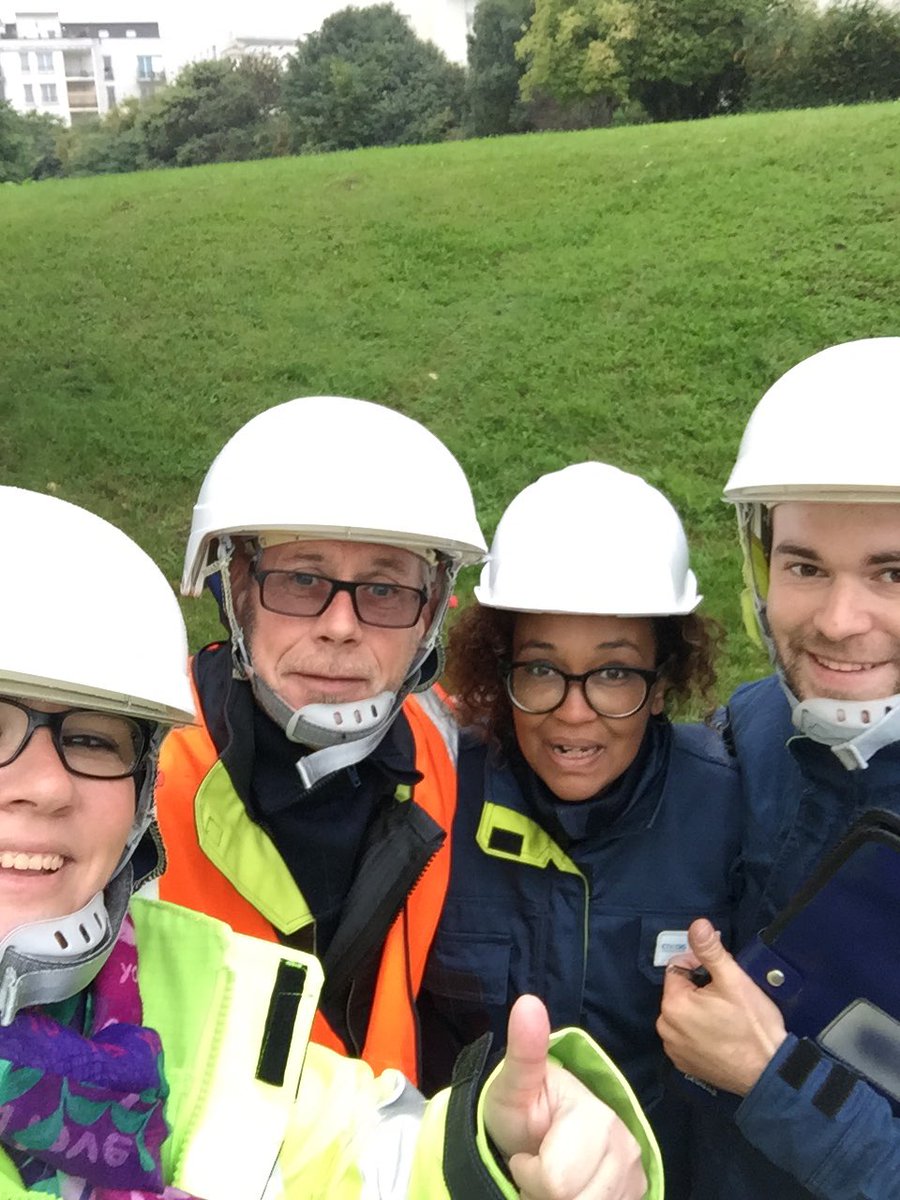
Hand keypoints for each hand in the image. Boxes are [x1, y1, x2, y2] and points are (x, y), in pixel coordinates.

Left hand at [484, 995, 647, 1198]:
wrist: (540, 1127)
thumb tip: (528, 1002)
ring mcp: (635, 1171)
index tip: (526, 1151)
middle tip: (539, 1164)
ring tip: (554, 1174)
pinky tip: (574, 1186)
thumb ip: (523, 1050)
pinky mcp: (638, 1191)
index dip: (529, 1173)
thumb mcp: (514, 1083)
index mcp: (596, 1116)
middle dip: (545, 1192)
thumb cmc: (523, 1107)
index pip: (556, 1182)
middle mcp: (626, 1145)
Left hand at [657, 918, 787, 1095]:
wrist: (769, 1071)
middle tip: (726, 998)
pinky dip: (698, 1032)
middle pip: (679, 993)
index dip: (698, 966)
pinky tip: (720, 1035)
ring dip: (698, 1011)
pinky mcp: (684, 1065)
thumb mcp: (733, 980)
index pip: (677, 968)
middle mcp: (666, 1028)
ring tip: (725, 1017)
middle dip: (698, 989)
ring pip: (682, 1015)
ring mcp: (674, 1049)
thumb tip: (697, 925)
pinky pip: (685, 1037)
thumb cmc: (753, 1024)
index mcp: (673, 1004)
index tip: (721, 975)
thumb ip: (710, 951)